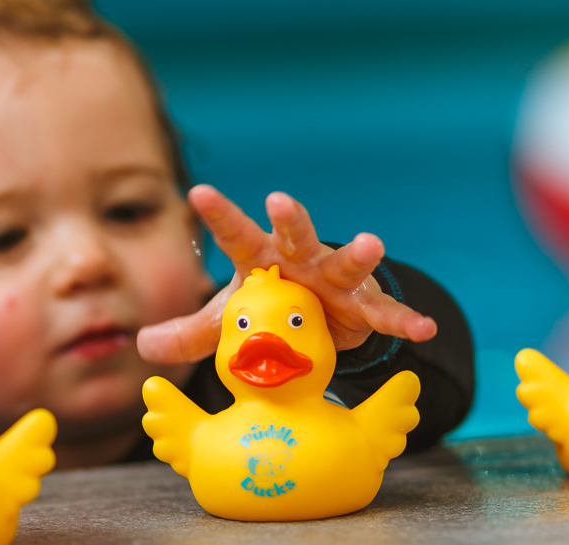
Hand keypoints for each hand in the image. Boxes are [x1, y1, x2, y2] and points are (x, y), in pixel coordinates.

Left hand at [137, 184, 437, 363]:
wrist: (315, 323)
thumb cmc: (269, 308)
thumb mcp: (228, 322)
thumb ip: (191, 333)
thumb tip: (143, 344)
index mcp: (261, 258)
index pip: (235, 234)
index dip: (218, 215)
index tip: (199, 193)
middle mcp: (300, 259)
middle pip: (293, 234)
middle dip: (289, 218)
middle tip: (278, 200)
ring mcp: (335, 280)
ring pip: (345, 263)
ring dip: (357, 254)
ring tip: (371, 242)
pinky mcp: (364, 307)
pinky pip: (385, 316)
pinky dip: (404, 322)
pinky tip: (425, 327)